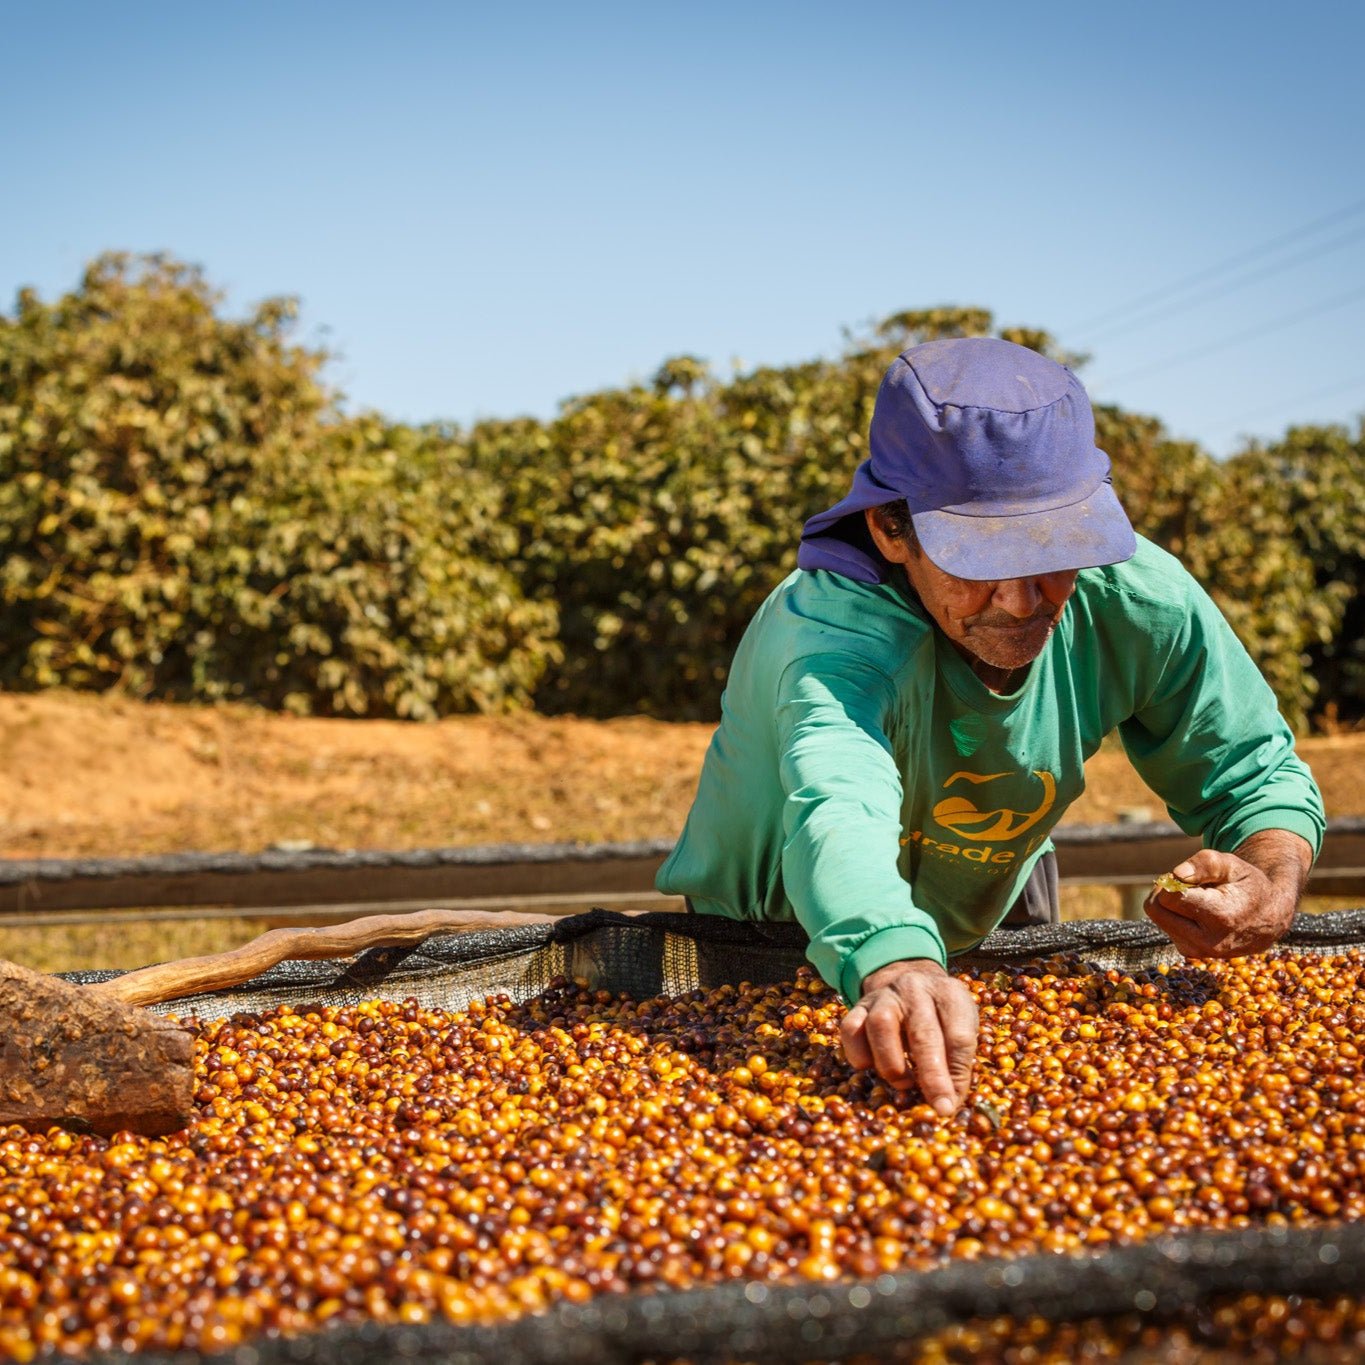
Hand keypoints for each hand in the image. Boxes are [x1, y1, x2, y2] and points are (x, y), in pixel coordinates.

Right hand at [840, 959, 977, 1115]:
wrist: (910, 979)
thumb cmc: (941, 1012)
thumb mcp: (961, 1026)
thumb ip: (957, 1060)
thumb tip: (947, 1103)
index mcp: (950, 994)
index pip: (958, 1037)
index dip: (958, 1074)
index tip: (952, 1105)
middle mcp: (916, 990)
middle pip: (923, 1033)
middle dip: (932, 1076)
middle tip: (938, 1105)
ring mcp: (885, 996)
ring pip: (880, 1026)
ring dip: (892, 1063)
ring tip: (904, 1083)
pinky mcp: (859, 1006)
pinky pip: (850, 1029)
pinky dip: (859, 1055)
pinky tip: (873, 1066)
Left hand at [1144, 848, 1293, 958]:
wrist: (1270, 917)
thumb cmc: (1247, 885)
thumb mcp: (1232, 865)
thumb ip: (1204, 864)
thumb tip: (1176, 875)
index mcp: (1219, 916)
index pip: (1168, 897)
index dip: (1172, 881)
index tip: (1190, 878)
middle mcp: (1208, 940)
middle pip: (1156, 910)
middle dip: (1165, 892)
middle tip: (1188, 885)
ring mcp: (1199, 950)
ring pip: (1159, 919)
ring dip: (1172, 906)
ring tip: (1201, 901)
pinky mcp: (1193, 953)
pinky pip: (1167, 929)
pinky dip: (1176, 918)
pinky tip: (1199, 914)